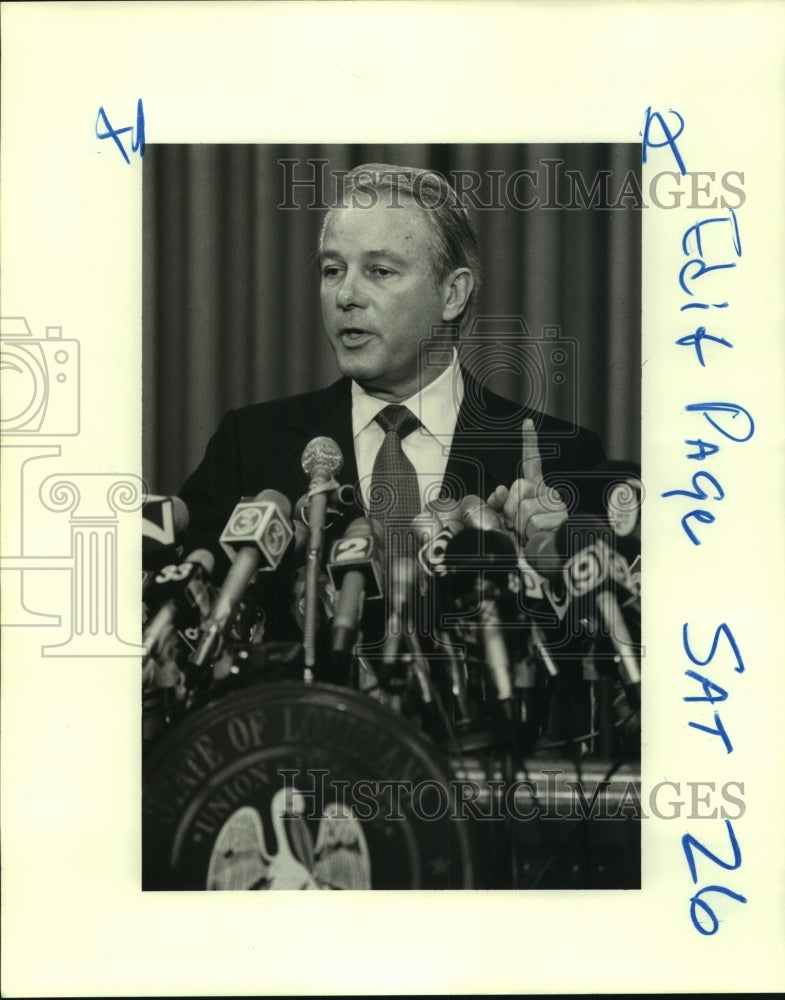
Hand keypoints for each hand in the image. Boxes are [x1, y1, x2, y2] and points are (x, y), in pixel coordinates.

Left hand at [486, 418, 568, 543]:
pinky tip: (539, 537)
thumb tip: (500, 489)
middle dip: (510, 508)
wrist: (548, 559)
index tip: (527, 423)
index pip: (532, 462)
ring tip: (529, 534)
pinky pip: (533, 522)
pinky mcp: (561, 517)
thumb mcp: (507, 519)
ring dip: (520, 526)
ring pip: (523, 507)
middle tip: (517, 525)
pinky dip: (530, 534)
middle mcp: (549, 492)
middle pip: (518, 487)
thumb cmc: (527, 539)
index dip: (529, 442)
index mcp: (537, 489)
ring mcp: (557, 504)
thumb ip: (499, 503)